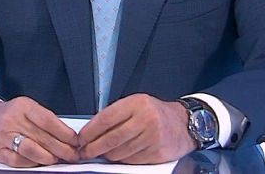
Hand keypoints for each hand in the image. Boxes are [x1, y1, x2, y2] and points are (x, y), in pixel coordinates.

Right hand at [0, 97, 79, 166]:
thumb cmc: (7, 115)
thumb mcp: (25, 108)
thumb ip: (43, 119)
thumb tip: (66, 135)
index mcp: (23, 107)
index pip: (48, 120)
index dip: (64, 132)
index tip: (75, 140)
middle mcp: (12, 120)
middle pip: (42, 137)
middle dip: (62, 148)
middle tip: (73, 154)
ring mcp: (3, 137)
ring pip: (31, 150)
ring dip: (48, 157)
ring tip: (58, 159)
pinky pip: (18, 161)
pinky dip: (32, 163)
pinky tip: (40, 163)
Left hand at [78, 93, 196, 163]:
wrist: (183, 124)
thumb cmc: (157, 113)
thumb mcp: (136, 104)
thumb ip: (116, 114)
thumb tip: (91, 131)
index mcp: (137, 103)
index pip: (106, 118)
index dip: (90, 131)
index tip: (81, 138)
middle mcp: (146, 119)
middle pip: (111, 138)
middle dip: (94, 147)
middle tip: (85, 151)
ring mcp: (152, 137)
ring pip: (120, 152)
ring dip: (107, 155)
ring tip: (102, 153)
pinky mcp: (157, 153)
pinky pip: (131, 160)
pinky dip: (122, 160)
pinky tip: (120, 155)